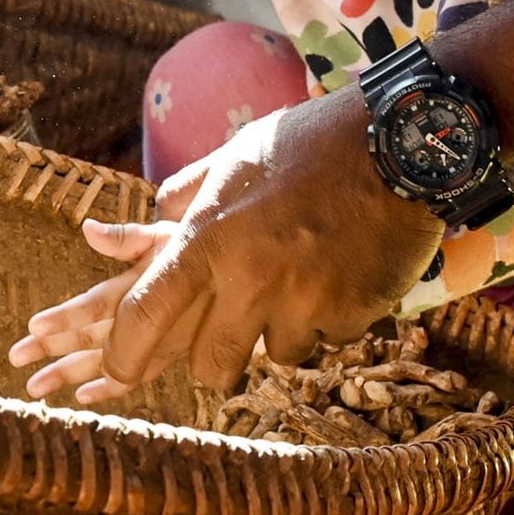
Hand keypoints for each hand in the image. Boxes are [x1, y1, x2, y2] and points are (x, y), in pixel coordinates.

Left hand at [17, 90, 446, 397]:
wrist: (397, 144)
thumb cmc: (307, 143)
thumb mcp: (233, 157)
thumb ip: (186, 195)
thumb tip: (154, 220)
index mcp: (208, 237)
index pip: (146, 312)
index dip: (123, 354)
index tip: (117, 371)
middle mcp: (249, 277)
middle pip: (209, 365)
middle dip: (213, 360)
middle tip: (227, 334)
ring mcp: (303, 301)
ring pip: (273, 356)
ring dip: (277, 331)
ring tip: (297, 278)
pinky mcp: (350, 315)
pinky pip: (325, 340)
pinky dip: (325, 318)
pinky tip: (338, 272)